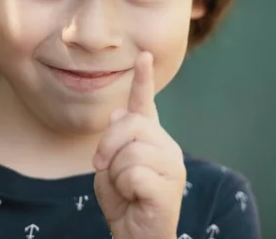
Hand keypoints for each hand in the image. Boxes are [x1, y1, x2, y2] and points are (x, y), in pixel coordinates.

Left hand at [93, 52, 185, 238]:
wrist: (133, 234)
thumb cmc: (123, 200)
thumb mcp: (109, 166)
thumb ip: (115, 140)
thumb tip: (118, 114)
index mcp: (150, 139)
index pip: (144, 104)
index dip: (142, 79)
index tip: (142, 55)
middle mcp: (166, 147)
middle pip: (129, 124)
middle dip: (108, 146)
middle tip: (104, 168)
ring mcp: (171, 167)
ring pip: (129, 152)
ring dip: (115, 174)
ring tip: (126, 188)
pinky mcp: (169, 188)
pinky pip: (133, 175)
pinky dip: (124, 189)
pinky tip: (135, 198)